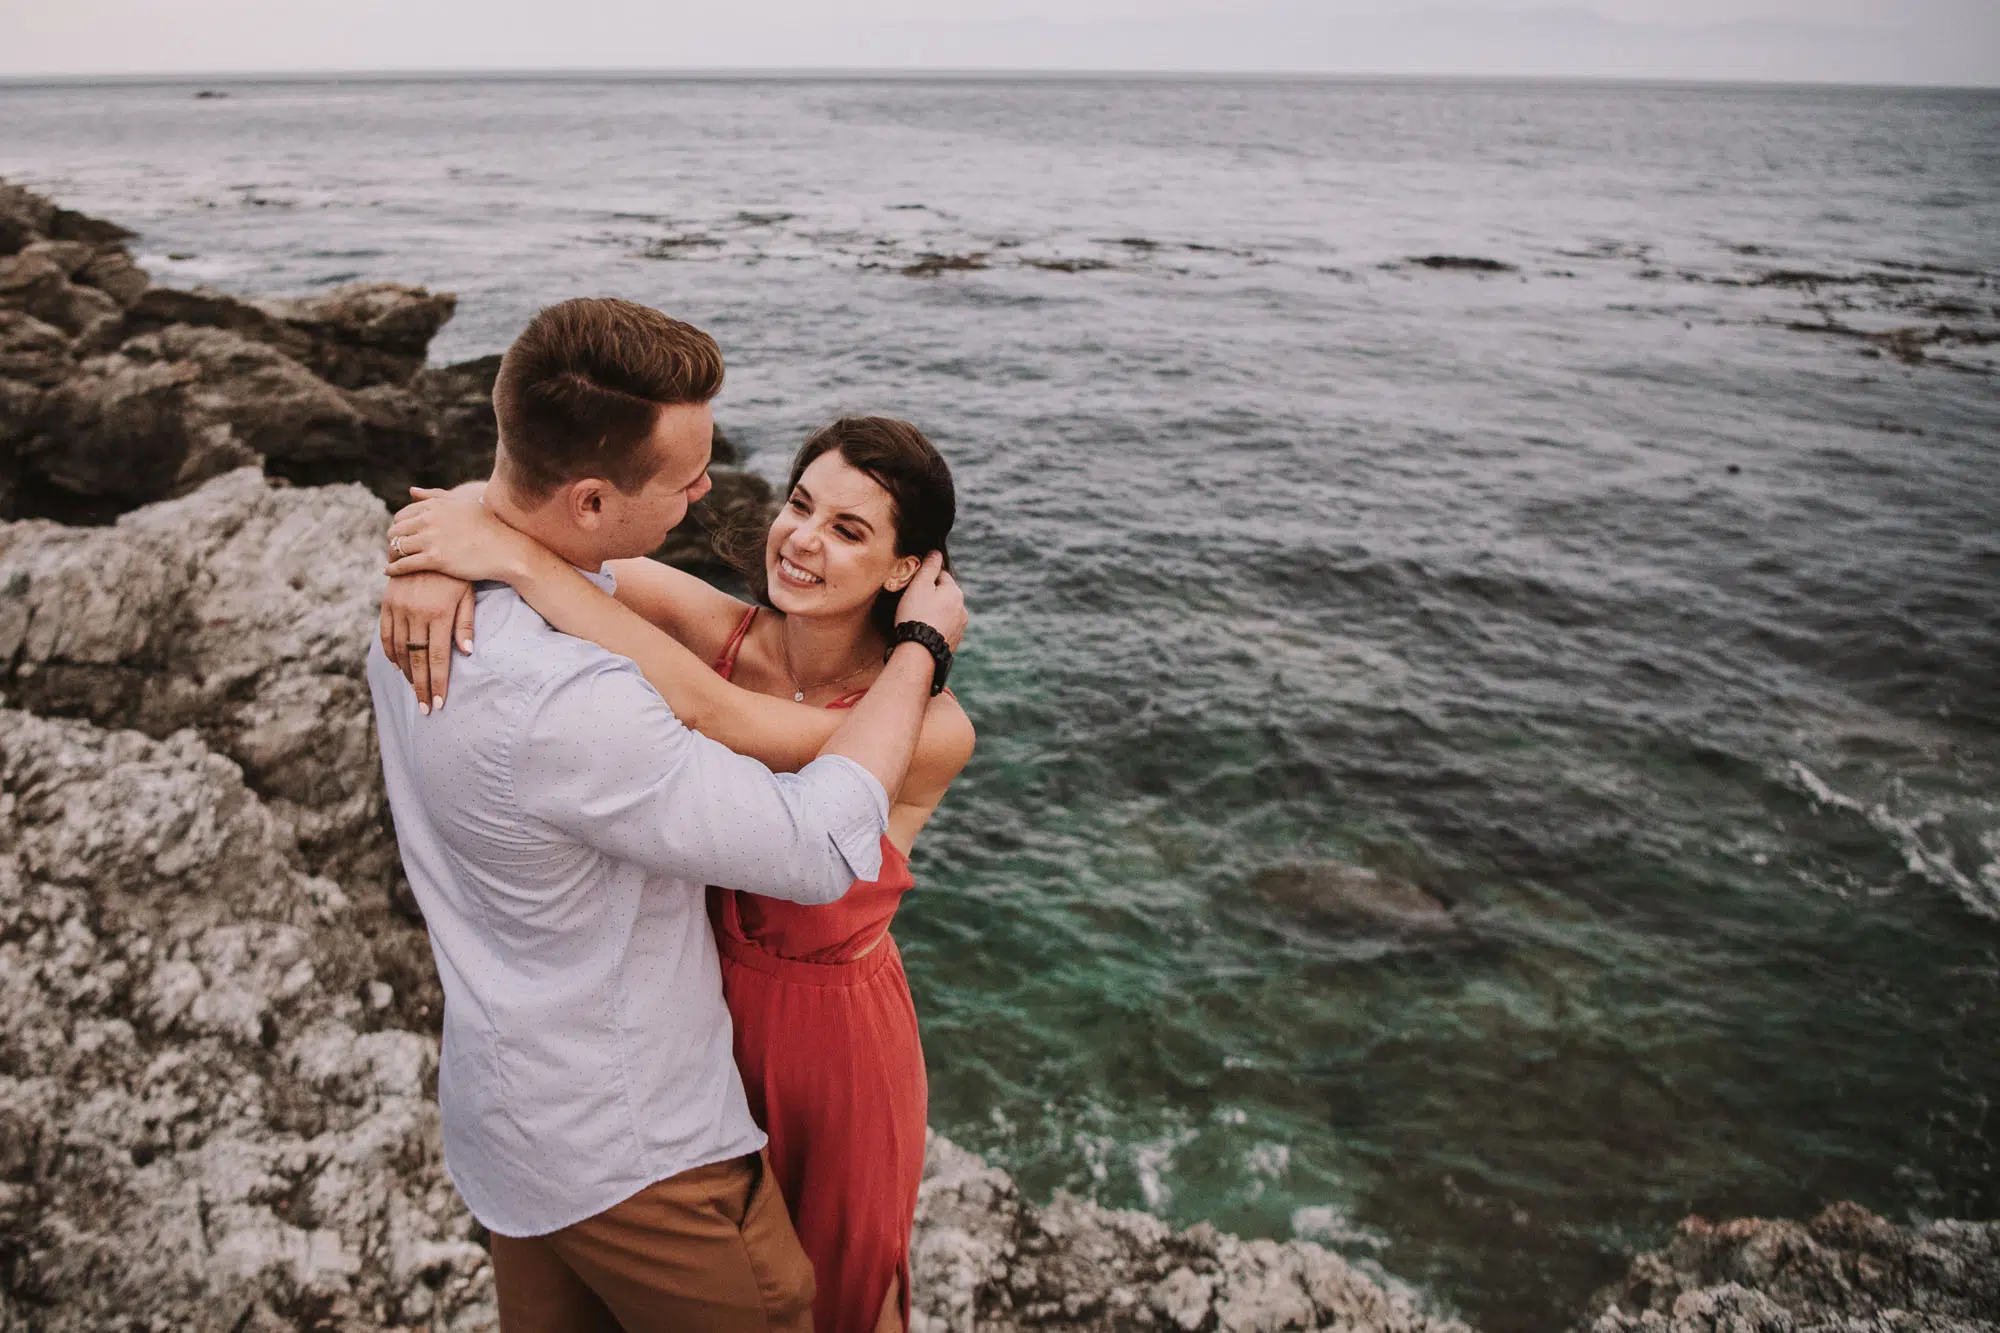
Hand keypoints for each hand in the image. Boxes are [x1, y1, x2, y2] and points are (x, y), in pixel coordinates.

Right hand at [378, 572, 475, 713]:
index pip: (437, 657)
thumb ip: (465, 623)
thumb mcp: (467, 594)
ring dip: (407, 673)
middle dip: (421, 686)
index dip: (437, 682)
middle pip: (417, 659)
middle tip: (424, 709)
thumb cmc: (457, 572)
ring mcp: (398, 607)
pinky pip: (386, 633)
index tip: (438, 703)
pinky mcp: (387, 602)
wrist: (429, 541)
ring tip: (414, 690)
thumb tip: (466, 652)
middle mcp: (415, 613)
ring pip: (400, 649)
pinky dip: (391, 652)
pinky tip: (398, 666)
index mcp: (438, 613)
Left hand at [385, 485, 532, 583]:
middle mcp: (431, 518)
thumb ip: (435, 496)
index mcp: (436, 505)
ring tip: (392, 562)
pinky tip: (389, 572)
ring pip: (397, 547)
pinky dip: (393, 569)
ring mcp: (432, 538)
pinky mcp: (435, 559)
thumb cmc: (488, 528)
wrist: (506, 551)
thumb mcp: (463, 505)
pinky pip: (403, 564)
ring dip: (391, 555)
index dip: (399, 528)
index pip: (402, 515)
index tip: (401, 538)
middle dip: (392, 541)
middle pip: (395, 530)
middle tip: (394, 552)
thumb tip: (411, 491)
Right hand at [893, 552, 965, 650]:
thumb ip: (929, 567)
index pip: (942, 575)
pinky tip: (924, 631)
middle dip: (932, 596)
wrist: (919, 651)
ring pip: (946, 612)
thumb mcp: (920, 585)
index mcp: (955, 592)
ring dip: (935, 612)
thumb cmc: (916, 615)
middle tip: (913, 602)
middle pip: (945, 595)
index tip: (914, 584)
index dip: (926, 577)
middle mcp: (962, 609)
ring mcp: (960, 627)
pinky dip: (936, 627)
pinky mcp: (954, 642)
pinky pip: (944, 628)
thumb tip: (936, 552)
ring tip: (917, 618)